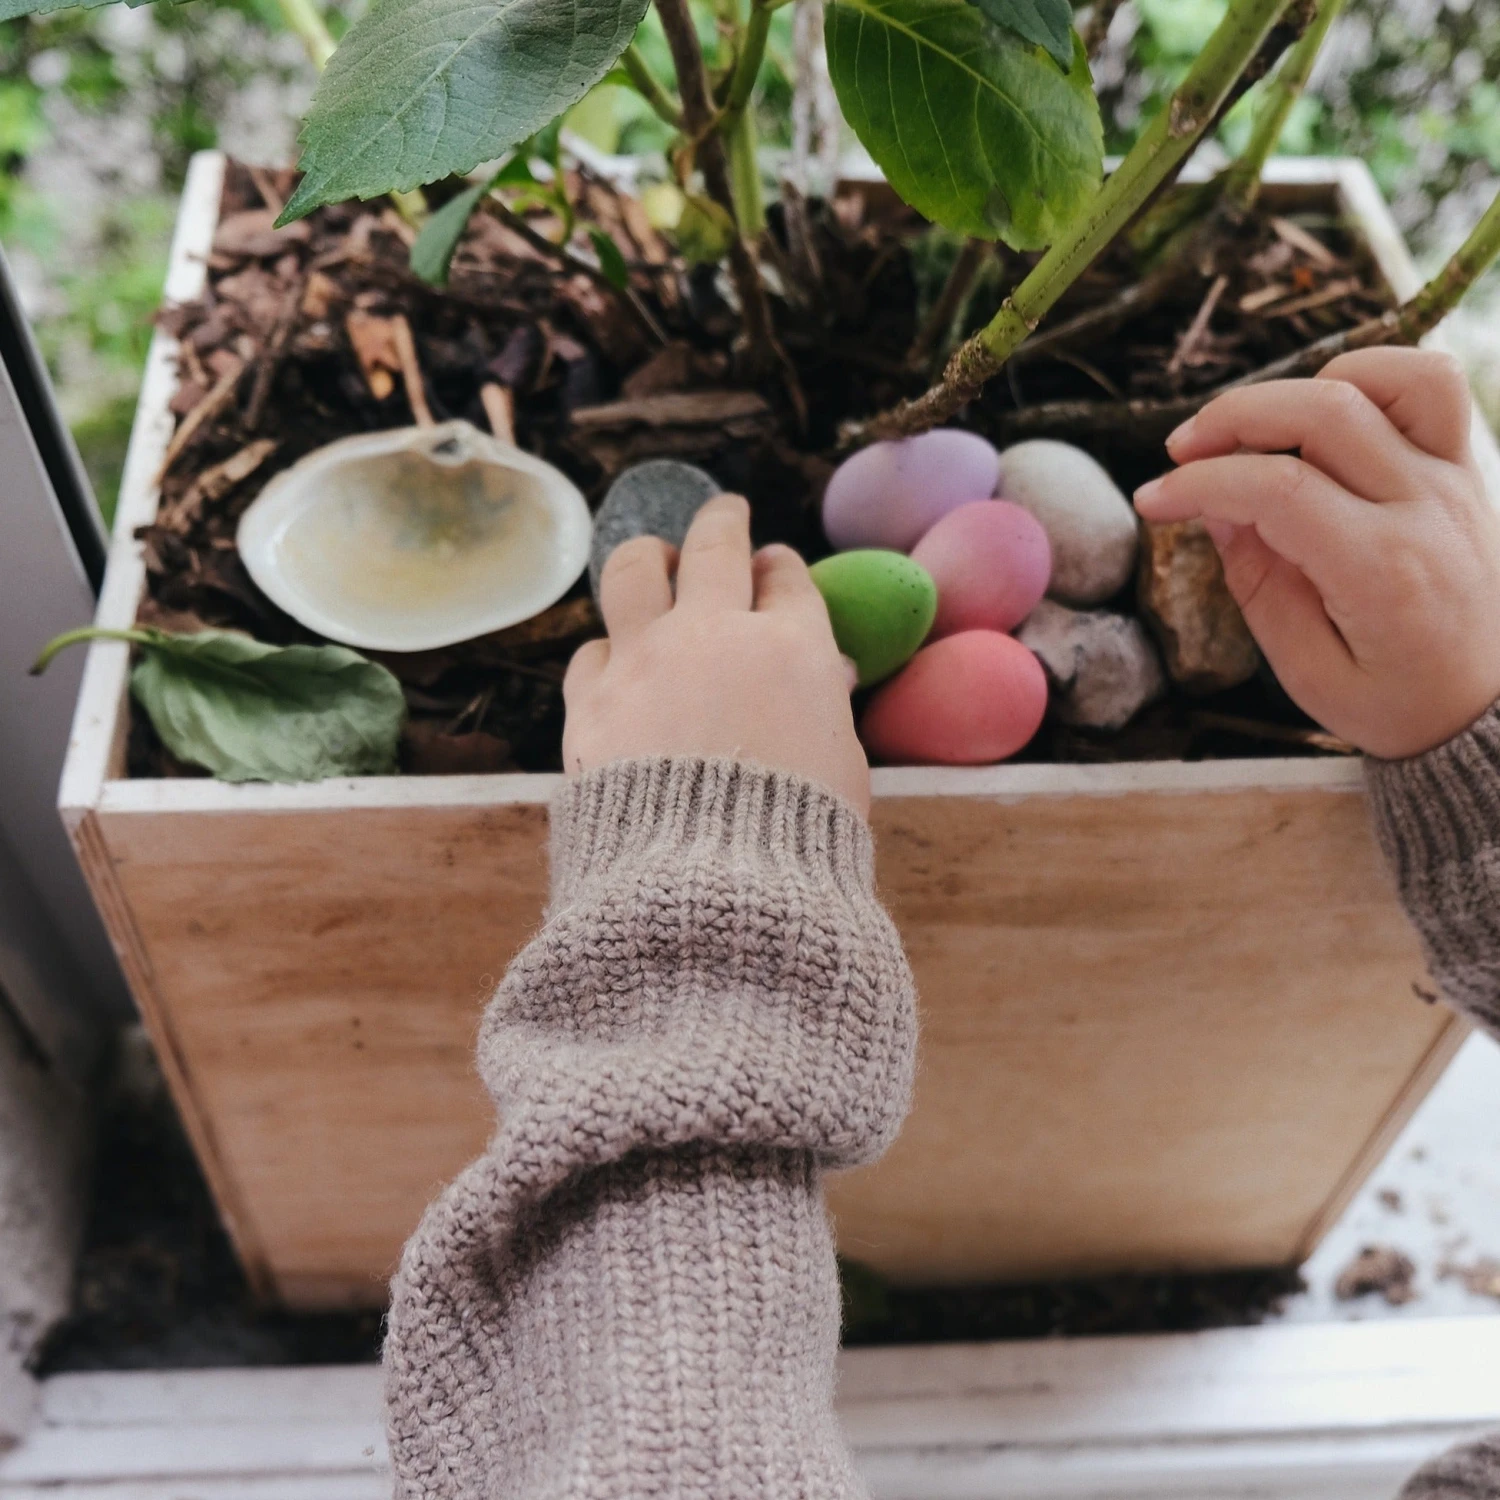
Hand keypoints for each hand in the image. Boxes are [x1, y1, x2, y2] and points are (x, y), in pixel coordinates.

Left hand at [563, 494, 870, 812]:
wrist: (710, 882)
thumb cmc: (799, 836)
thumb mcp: (844, 769)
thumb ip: (826, 709)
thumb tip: (824, 674)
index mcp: (791, 648)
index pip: (786, 581)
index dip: (780, 570)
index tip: (775, 567)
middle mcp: (714, 634)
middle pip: (714, 546)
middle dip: (723, 521)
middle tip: (726, 512)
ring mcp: (645, 660)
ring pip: (633, 570)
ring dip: (647, 555)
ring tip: (653, 557)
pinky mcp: (590, 701)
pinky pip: (591, 651)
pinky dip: (608, 651)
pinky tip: (614, 659)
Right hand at [1134, 348, 1499, 758]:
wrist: (1490, 711)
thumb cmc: (1398, 702)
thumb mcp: (1308, 672)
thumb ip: (1258, 585)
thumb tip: (1215, 509)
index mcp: (1382, 572)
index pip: (1278, 489)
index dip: (1200, 484)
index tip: (1153, 500)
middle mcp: (1425, 509)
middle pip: (1323, 412)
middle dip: (1232, 417)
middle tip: (1180, 451)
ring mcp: (1454, 479)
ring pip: (1385, 378)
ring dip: (1300, 388)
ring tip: (1252, 429)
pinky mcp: (1463, 467)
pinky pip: (1428, 386)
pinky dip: (1367, 377)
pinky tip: (1317, 415)